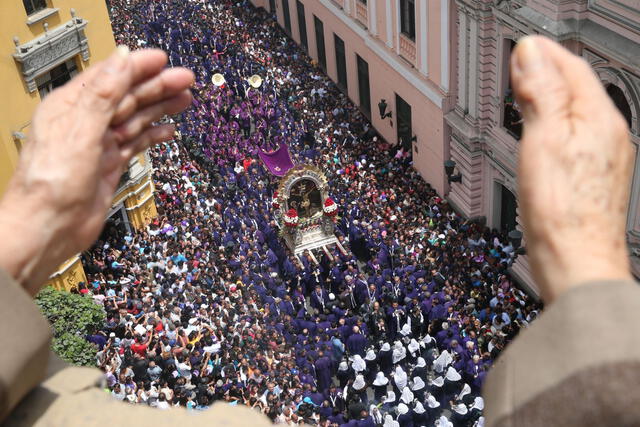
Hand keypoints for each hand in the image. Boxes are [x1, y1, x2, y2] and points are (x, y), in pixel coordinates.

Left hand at [0, 47, 193, 294]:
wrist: (49, 227)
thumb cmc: (51, 183)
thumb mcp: (80, 130)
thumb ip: (103, 94)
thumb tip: (121, 60)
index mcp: (70, 106)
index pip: (109, 76)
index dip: (137, 66)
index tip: (163, 60)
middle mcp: (85, 122)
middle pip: (127, 96)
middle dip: (157, 86)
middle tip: (185, 80)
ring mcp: (99, 144)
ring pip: (135, 118)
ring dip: (160, 108)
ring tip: (184, 99)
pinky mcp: (109, 165)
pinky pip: (136, 143)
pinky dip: (153, 135)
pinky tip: (168, 130)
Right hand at [511, 37, 633, 302]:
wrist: (576, 263)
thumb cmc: (562, 212)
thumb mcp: (543, 141)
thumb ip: (541, 94)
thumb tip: (531, 53)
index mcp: (600, 120)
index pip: (572, 67)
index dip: (544, 52)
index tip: (521, 45)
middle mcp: (611, 136)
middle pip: (578, 88)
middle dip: (548, 71)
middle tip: (520, 64)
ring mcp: (605, 158)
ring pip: (577, 112)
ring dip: (551, 97)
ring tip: (527, 92)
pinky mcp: (595, 179)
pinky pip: (576, 137)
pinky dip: (555, 124)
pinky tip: (542, 134)